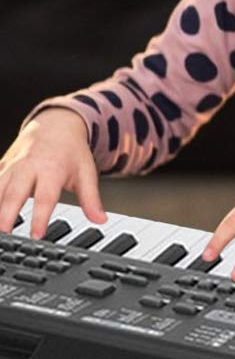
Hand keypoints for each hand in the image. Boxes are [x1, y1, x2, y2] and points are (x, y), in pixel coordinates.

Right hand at [0, 108, 105, 238]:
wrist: (57, 123)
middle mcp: (29, 167)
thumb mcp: (86, 173)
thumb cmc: (71, 151)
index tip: (36, 236)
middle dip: (6, 215)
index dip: (40, 218)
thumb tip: (101, 220)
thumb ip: (91, 199)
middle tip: (5, 234)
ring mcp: (12, 166)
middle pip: (14, 193)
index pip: (45, 197)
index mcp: (52, 169)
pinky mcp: (2, 166)